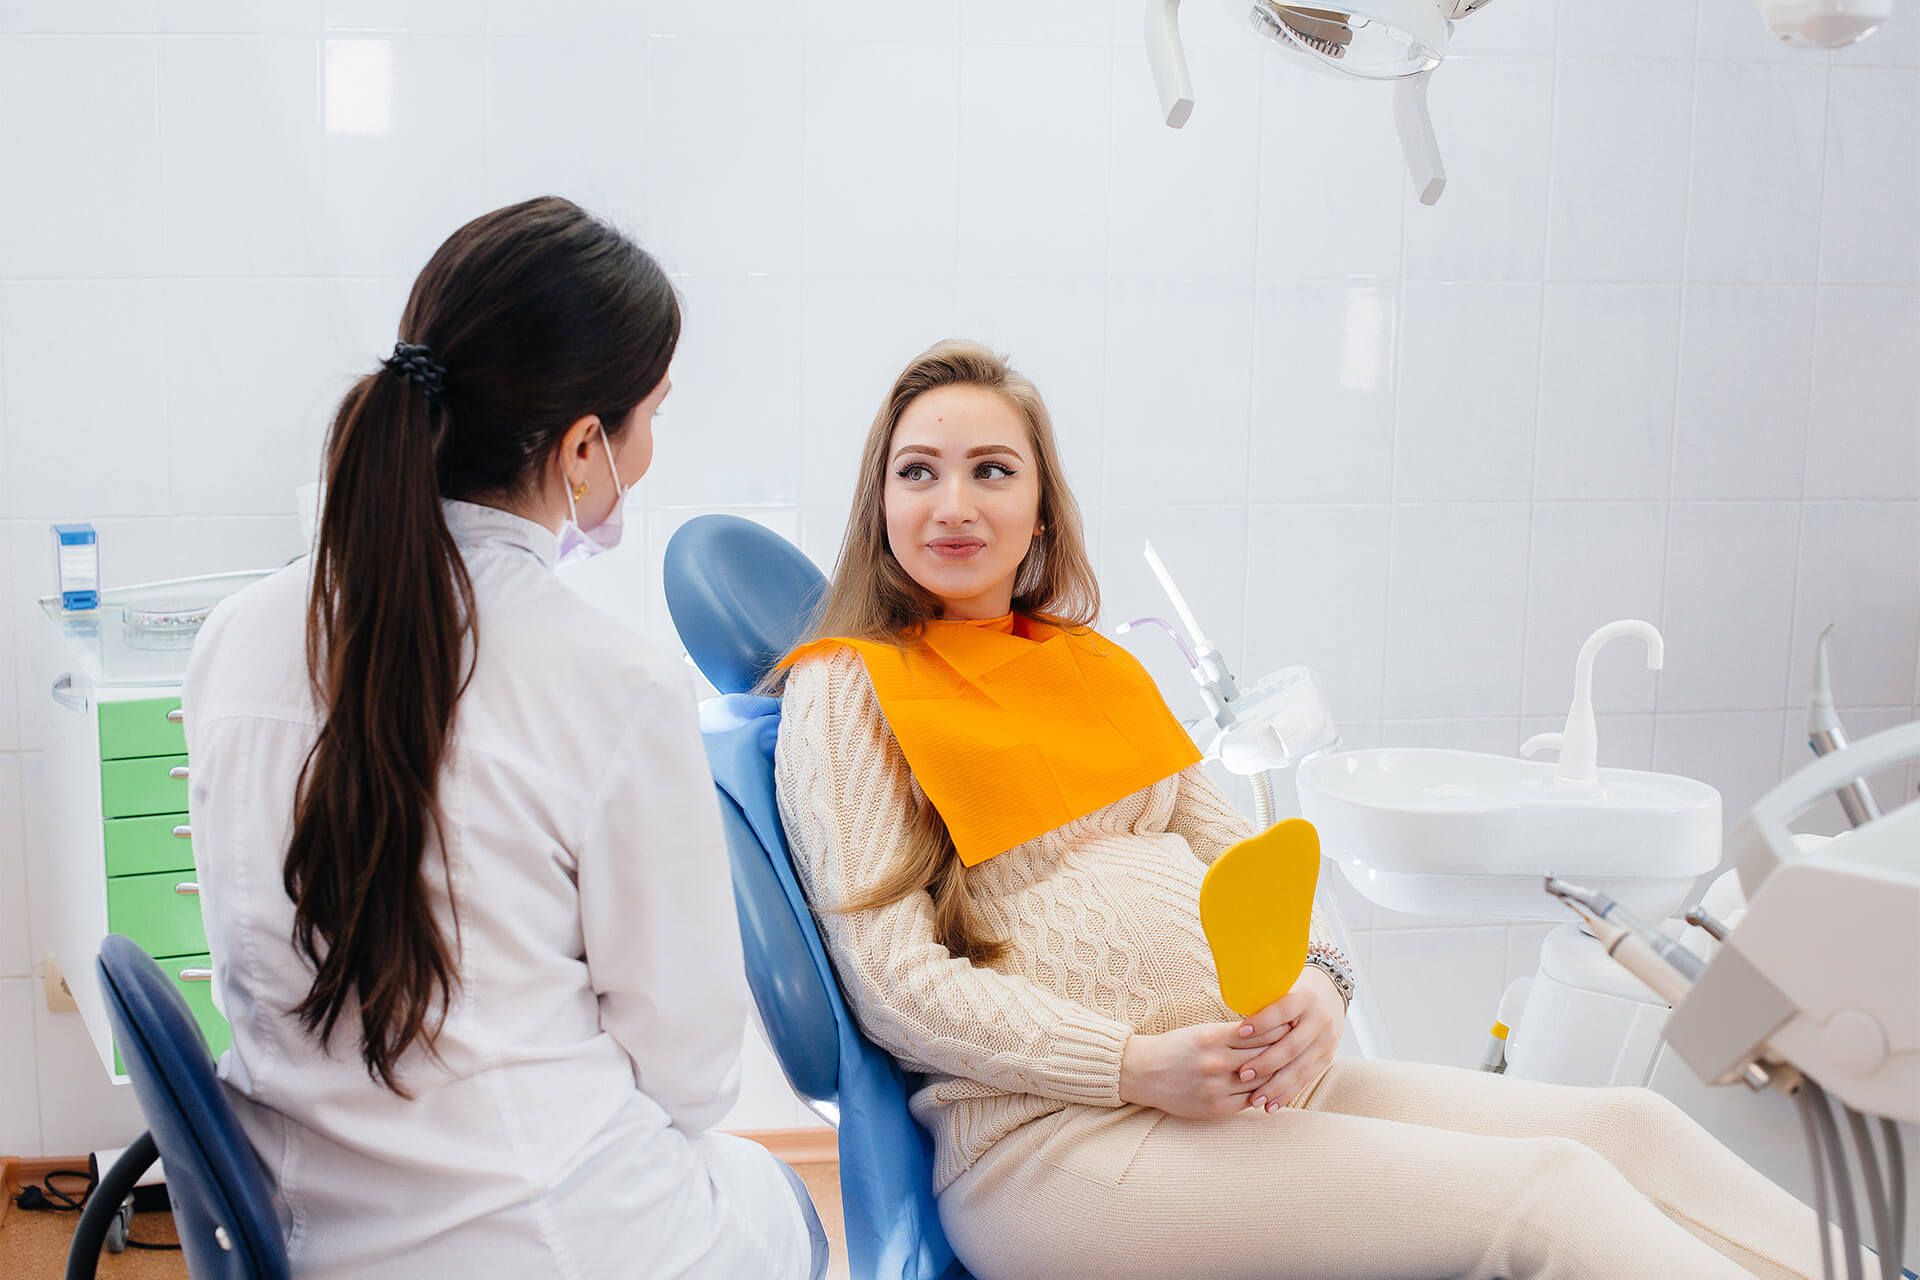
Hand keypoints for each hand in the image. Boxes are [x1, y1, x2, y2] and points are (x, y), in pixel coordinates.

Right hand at [1118, 1017, 1294, 1119]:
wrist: (1143, 1073)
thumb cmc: (1174, 1047)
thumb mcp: (1201, 1032)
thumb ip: (1230, 1033)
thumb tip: (1266, 1030)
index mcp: (1211, 1038)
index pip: (1257, 1033)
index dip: (1278, 1029)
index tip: (1294, 1022)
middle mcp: (1215, 1062)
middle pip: (1262, 1056)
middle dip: (1284, 1049)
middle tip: (1302, 1042)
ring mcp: (1216, 1087)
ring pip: (1260, 1081)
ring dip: (1278, 1074)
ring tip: (1294, 1065)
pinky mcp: (1216, 1107)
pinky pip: (1249, 1100)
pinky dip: (1263, 1093)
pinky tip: (1274, 1087)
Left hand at [1232, 967, 1345, 1112]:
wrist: (1329, 995)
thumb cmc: (1290, 992)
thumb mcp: (1280, 989)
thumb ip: (1261, 1002)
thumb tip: (1230, 1016)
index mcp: (1305, 998)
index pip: (1282, 1011)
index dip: (1262, 1022)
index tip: (1240, 1032)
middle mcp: (1319, 1020)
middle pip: (1292, 1046)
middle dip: (1266, 1063)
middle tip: (1242, 1074)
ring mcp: (1326, 1041)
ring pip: (1300, 1068)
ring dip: (1276, 1087)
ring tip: (1255, 1099)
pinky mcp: (1327, 1058)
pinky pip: (1306, 1080)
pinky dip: (1287, 1094)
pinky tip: (1271, 1106)